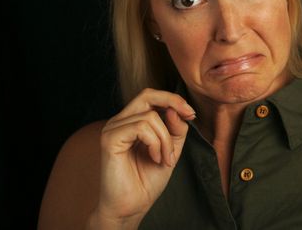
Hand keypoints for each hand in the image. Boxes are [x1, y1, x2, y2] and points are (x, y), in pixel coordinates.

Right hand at [91, 88, 195, 225]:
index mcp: (132, 121)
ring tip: (166, 158)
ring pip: (150, 116)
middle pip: (147, 94)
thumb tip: (176, 110)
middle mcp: (120, 121)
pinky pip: (141, 127)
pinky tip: (155, 158)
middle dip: (172, 101)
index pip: (151, 97)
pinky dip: (155, 142)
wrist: (132, 206)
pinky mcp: (110, 139)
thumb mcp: (171, 149)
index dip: (173, 99)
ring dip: (166, 139)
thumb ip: (176, 129)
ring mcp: (113, 129)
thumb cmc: (147, 180)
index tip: (191, 113)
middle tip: (189, 115)